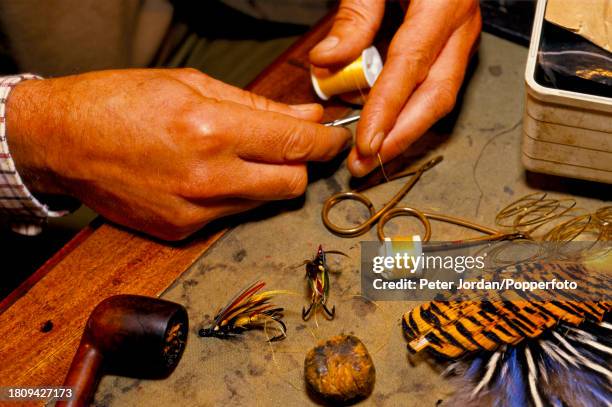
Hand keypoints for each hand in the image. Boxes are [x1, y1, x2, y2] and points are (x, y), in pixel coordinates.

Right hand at [6, 69, 349, 239]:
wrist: (63, 141)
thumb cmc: (120, 102)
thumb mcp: (192, 85)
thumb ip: (257, 106)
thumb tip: (306, 115)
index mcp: (211, 130)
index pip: (297, 144)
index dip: (326, 142)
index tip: (335, 140)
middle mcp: (208, 178)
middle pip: (292, 185)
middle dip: (301, 166)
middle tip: (290, 148)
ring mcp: (194, 212)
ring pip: (264, 202)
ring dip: (266, 180)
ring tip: (237, 156)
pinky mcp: (181, 232)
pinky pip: (230, 216)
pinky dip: (233, 196)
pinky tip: (207, 176)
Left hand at [310, 0, 480, 175]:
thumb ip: (356, 14)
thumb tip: (328, 60)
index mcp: (444, 3)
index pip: (410, 67)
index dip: (387, 109)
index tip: (365, 144)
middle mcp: (461, 25)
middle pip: (436, 96)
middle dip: (401, 138)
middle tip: (366, 166)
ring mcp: (461, 37)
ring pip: (439, 98)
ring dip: (406, 132)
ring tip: (373, 156)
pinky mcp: (452, 45)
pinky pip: (434, 87)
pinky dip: (410, 113)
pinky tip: (387, 128)